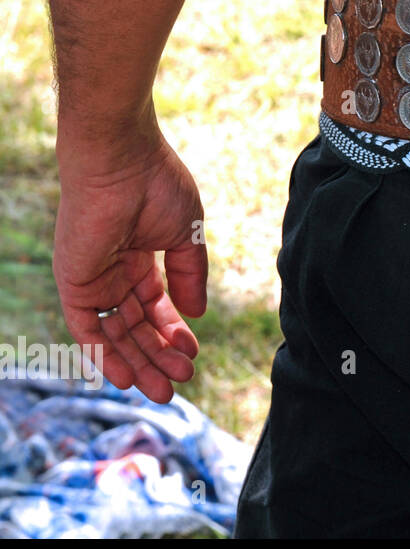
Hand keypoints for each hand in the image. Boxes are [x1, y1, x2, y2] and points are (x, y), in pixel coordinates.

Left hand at [53, 130, 207, 402]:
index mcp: (140, 255)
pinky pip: (85, 327)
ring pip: (114, 333)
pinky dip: (102, 353)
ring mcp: (93, 278)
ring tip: (164, 388)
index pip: (155, 305)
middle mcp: (113, 271)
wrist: (121, 161)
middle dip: (157, 356)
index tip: (193, 354)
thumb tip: (195, 314)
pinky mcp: (74, 281)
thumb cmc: (157, 185)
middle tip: (180, 382)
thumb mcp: (187, 236)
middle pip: (135, 326)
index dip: (173, 332)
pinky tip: (124, 376)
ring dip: (138, 361)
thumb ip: (190, 275)